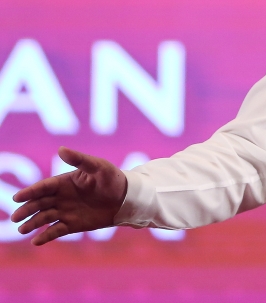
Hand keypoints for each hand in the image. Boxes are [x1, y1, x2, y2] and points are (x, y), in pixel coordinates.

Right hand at [10, 147, 127, 245]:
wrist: (126, 198)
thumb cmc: (112, 178)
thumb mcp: (98, 166)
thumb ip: (79, 159)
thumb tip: (60, 149)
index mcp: (64, 182)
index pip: (43, 187)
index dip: (30, 192)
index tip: (17, 197)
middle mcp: (61, 197)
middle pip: (39, 203)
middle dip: (26, 210)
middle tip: (15, 217)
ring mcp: (65, 211)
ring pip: (44, 218)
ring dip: (32, 224)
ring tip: (22, 230)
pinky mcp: (72, 225)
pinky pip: (56, 231)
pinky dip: (46, 236)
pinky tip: (36, 241)